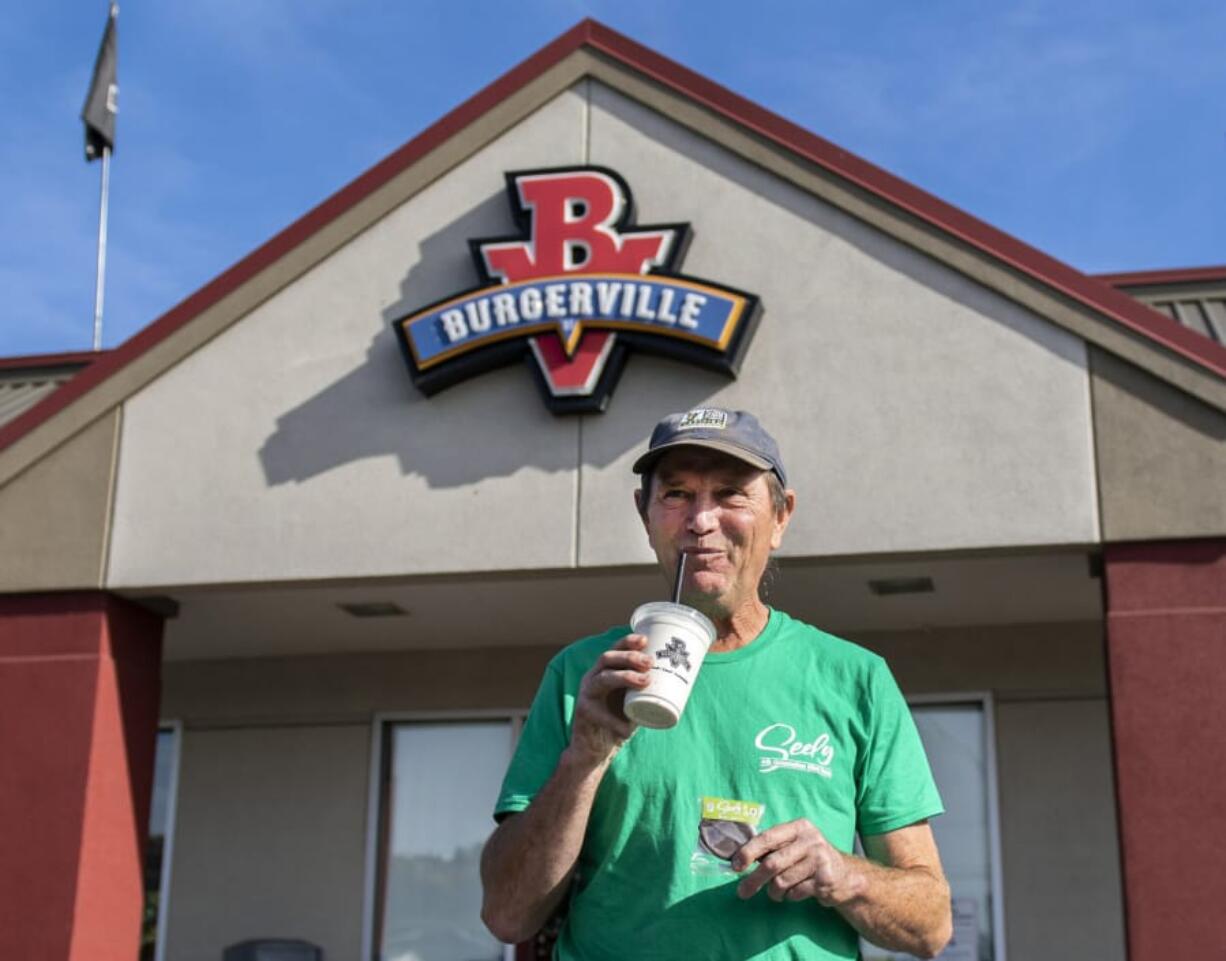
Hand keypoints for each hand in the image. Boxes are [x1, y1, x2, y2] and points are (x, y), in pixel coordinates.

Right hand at [566, 634, 650, 766]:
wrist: (595, 749)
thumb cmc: (618, 721)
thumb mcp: (634, 702)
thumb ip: (646, 692)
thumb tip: (676, 682)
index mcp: (604, 672)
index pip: (614, 650)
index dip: (628, 642)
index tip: (645, 640)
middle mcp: (593, 678)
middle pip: (607, 658)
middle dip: (630, 657)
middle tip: (649, 663)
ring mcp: (586, 694)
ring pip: (603, 678)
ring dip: (625, 677)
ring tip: (644, 682)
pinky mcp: (584, 712)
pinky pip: (601, 713)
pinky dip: (616, 722)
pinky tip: (626, 729)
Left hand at [733, 819, 861, 905]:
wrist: (846, 875)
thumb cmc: (810, 859)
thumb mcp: (794, 845)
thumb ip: (772, 848)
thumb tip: (738, 858)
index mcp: (798, 827)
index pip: (767, 837)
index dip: (748, 852)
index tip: (735, 865)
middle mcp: (810, 840)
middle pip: (772, 863)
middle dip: (754, 880)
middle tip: (742, 892)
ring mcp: (819, 859)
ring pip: (782, 881)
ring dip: (774, 892)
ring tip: (777, 892)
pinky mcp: (825, 880)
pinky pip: (796, 892)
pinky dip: (790, 896)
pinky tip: (795, 892)